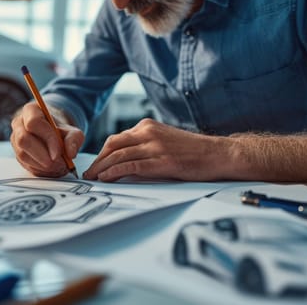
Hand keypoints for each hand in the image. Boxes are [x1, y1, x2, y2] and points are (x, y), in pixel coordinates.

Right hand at [10, 102, 84, 176]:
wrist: (54, 136)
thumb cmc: (61, 131)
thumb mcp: (73, 132)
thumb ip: (74, 139)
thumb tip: (70, 153)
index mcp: (31, 110)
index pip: (34, 122)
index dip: (46, 138)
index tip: (59, 152)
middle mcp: (19, 123)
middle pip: (23, 139)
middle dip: (42, 155)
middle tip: (58, 163)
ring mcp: (15, 139)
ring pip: (22, 154)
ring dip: (41, 164)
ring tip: (57, 166)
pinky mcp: (16, 153)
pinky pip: (24, 164)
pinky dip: (39, 169)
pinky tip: (50, 168)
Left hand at [83, 118, 229, 181]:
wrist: (217, 154)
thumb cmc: (194, 151)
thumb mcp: (165, 141)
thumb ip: (145, 146)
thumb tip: (126, 161)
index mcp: (148, 126)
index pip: (116, 139)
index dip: (102, 153)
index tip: (95, 165)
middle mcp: (148, 133)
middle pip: (112, 146)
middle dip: (97, 161)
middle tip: (89, 173)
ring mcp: (155, 146)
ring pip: (118, 156)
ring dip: (102, 168)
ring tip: (93, 179)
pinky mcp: (161, 161)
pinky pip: (131, 166)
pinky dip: (115, 172)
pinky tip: (106, 178)